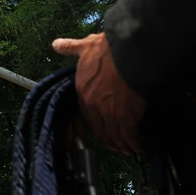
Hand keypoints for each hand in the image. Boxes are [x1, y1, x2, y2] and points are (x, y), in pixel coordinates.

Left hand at [52, 33, 146, 154]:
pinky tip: (138, 146)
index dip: (95, 122)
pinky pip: (128, 135)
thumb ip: (71, 48)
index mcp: (83, 89)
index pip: (86, 112)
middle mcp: (92, 103)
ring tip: (129, 149)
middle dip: (108, 138)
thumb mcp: (86, 45)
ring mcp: (108, 111)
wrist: (130, 50)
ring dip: (121, 144)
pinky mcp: (126, 116)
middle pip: (99, 128)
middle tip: (115, 145)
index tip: (101, 127)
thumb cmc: (110, 47)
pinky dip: (133, 143)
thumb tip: (57, 45)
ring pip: (113, 134)